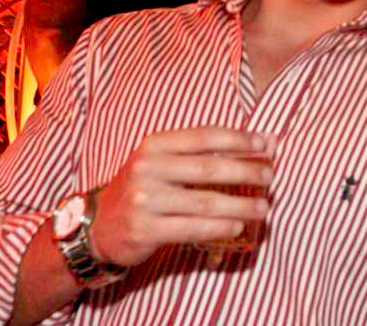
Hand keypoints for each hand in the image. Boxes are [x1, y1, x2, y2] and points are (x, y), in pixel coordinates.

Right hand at [89, 127, 274, 266]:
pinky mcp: (146, 230)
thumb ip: (207, 152)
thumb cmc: (143, 188)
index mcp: (154, 145)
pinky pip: (193, 228)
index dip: (239, 140)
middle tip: (270, 176)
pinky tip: (238, 226)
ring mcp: (145, 200)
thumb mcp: (164, 162)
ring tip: (264, 207)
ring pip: (206, 202)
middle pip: (209, 169)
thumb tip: (265, 142)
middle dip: (246, 171)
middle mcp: (147, 169)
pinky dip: (220, 227)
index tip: (266, 144)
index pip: (205, 136)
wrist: (96, 226)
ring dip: (241, 205)